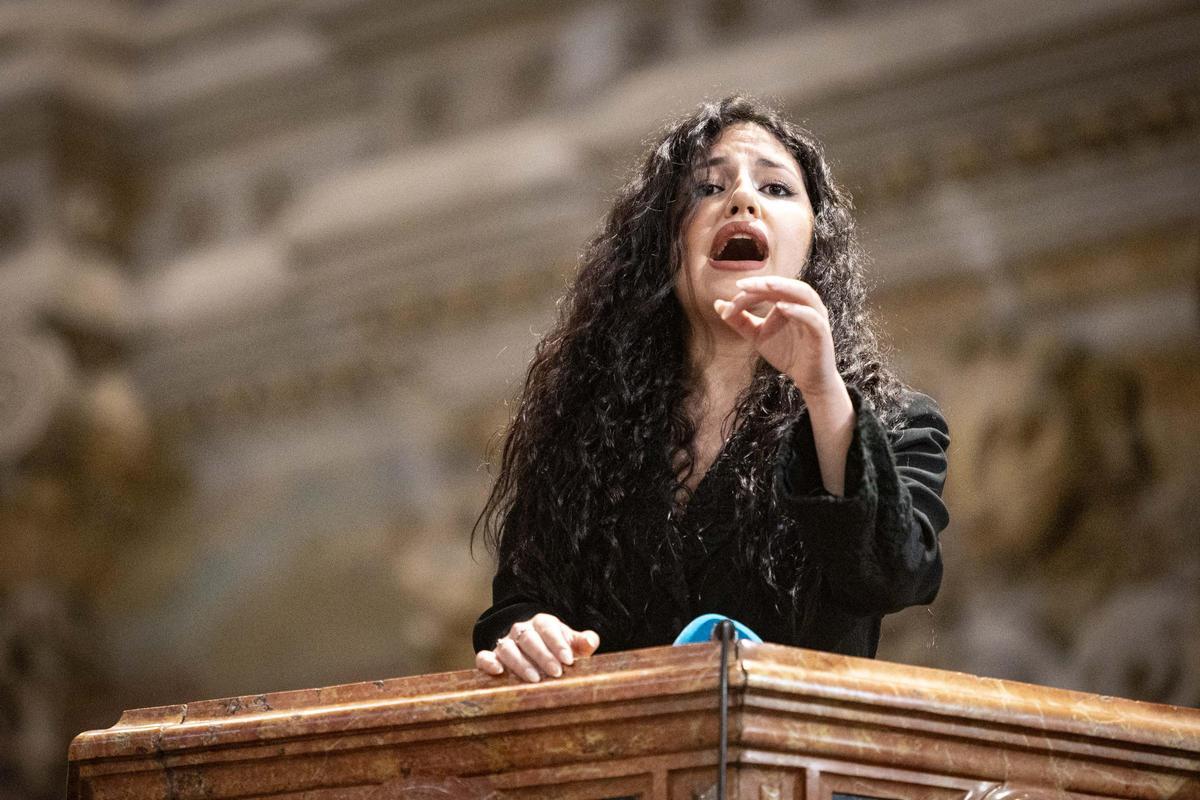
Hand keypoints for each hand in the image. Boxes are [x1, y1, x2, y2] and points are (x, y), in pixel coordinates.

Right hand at [474, 613, 599, 682]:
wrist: (534, 651)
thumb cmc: (557, 649)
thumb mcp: (571, 643)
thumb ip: (582, 642)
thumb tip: (591, 641)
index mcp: (542, 623)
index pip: (548, 628)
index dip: (558, 643)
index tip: (568, 660)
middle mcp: (521, 630)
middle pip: (529, 638)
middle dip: (543, 655)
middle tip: (556, 673)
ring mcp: (505, 643)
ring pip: (508, 648)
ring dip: (520, 663)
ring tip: (535, 679)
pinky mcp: (491, 657)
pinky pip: (484, 656)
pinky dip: (487, 662)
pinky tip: (497, 671)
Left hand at [714, 276, 842, 399]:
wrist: (808, 379)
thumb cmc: (786, 353)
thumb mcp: (758, 335)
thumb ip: (740, 320)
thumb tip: (717, 304)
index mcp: (788, 301)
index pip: (767, 290)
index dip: (747, 294)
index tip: (727, 308)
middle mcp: (803, 304)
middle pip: (785, 286)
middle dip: (764, 283)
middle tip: (742, 284)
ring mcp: (815, 316)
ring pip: (804, 294)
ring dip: (784, 287)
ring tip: (765, 285)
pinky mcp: (822, 332)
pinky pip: (813, 317)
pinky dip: (799, 311)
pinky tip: (782, 308)